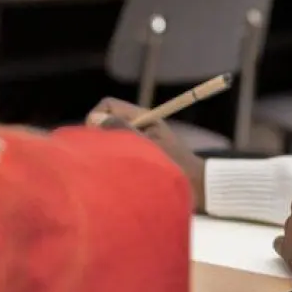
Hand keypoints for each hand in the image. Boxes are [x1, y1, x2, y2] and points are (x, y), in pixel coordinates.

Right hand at [87, 97, 206, 211]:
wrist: (196, 186)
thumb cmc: (175, 165)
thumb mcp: (147, 146)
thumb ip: (123, 129)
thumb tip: (94, 118)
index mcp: (143, 116)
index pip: (108, 105)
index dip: (97, 117)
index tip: (98, 139)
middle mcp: (138, 124)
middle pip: (105, 120)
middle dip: (99, 135)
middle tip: (105, 155)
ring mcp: (137, 139)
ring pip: (109, 136)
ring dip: (106, 148)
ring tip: (112, 165)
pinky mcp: (137, 155)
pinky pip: (117, 150)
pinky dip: (112, 158)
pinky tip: (116, 172)